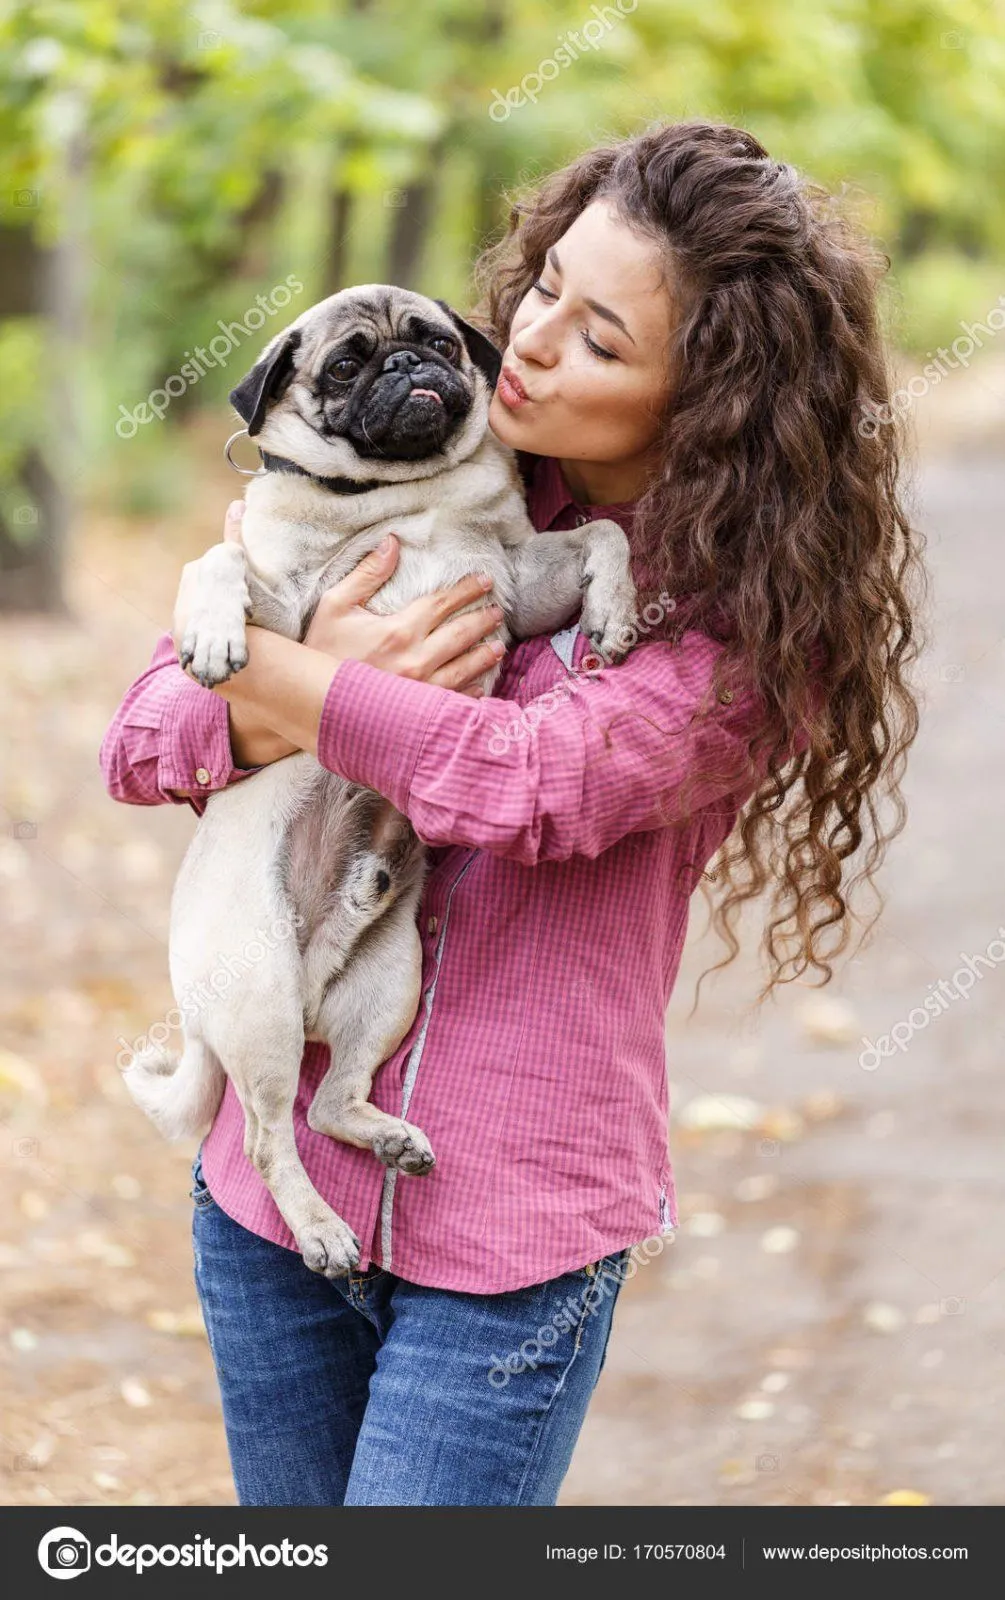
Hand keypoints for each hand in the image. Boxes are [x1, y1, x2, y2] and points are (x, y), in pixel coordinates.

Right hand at [303, 533, 505, 695]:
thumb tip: (392, 542)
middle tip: (497, 612)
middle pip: (460, 635)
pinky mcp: (417, 713)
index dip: (466, 590)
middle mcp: (416, 661)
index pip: (442, 604)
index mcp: (399, 630)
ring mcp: (419, 691)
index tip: (484, 581)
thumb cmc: (319, 650)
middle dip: (482, 621)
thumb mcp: (335, 605)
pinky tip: (480, 687)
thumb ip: (367, 574)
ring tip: (498, 647)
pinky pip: (453, 701)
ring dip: (484, 656)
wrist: (309, 702)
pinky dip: (470, 694)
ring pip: (464, 670)